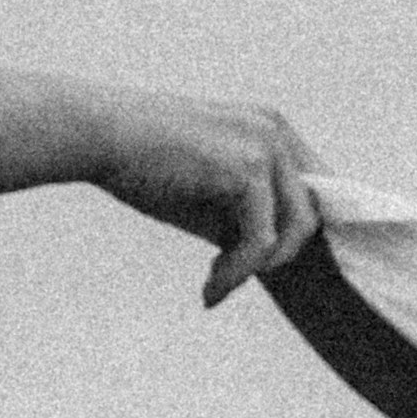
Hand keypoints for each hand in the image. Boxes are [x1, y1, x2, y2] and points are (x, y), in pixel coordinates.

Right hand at [95, 92, 320, 306]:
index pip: (317, 188)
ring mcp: (265, 147)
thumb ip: (241, 217)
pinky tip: (209, 288)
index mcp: (270, 129)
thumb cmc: (142, 163)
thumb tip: (268, 263)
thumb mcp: (205, 193)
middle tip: (232, 275)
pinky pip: (261, 240)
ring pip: (295, 231)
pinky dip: (238, 273)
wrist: (99, 134)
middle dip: (280, 256)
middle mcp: (276, 132)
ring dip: (257, 269)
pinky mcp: (246, 169)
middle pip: (313, 213)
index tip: (267, 268)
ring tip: (216, 285)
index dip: (301, 234)